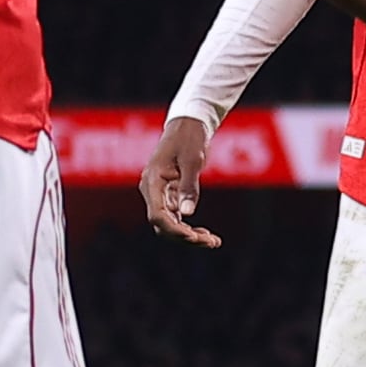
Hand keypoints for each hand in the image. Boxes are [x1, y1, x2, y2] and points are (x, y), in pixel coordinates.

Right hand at [141, 116, 221, 247]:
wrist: (188, 124)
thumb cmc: (189, 138)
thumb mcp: (192, 159)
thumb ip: (188, 186)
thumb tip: (188, 213)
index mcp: (152, 181)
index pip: (157, 215)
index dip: (174, 229)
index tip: (194, 236)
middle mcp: (152, 191)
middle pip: (163, 225)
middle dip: (185, 236)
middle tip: (211, 242)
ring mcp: (160, 194)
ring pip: (170, 224)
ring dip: (189, 236)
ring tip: (213, 242)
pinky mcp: (169, 195)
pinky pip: (176, 218)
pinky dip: (190, 228)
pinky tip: (208, 235)